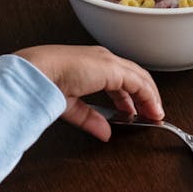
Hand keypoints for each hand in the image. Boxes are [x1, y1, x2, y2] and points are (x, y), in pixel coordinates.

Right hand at [14, 45, 163, 140]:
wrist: (37, 72)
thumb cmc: (44, 82)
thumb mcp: (71, 105)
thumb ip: (90, 118)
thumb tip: (105, 132)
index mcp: (90, 63)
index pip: (118, 77)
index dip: (130, 95)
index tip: (134, 110)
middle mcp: (102, 59)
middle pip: (133, 76)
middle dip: (144, 96)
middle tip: (151, 113)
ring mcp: (109, 62)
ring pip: (140, 78)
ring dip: (150, 97)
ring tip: (155, 114)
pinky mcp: (113, 69)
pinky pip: (139, 84)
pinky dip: (149, 97)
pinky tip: (152, 110)